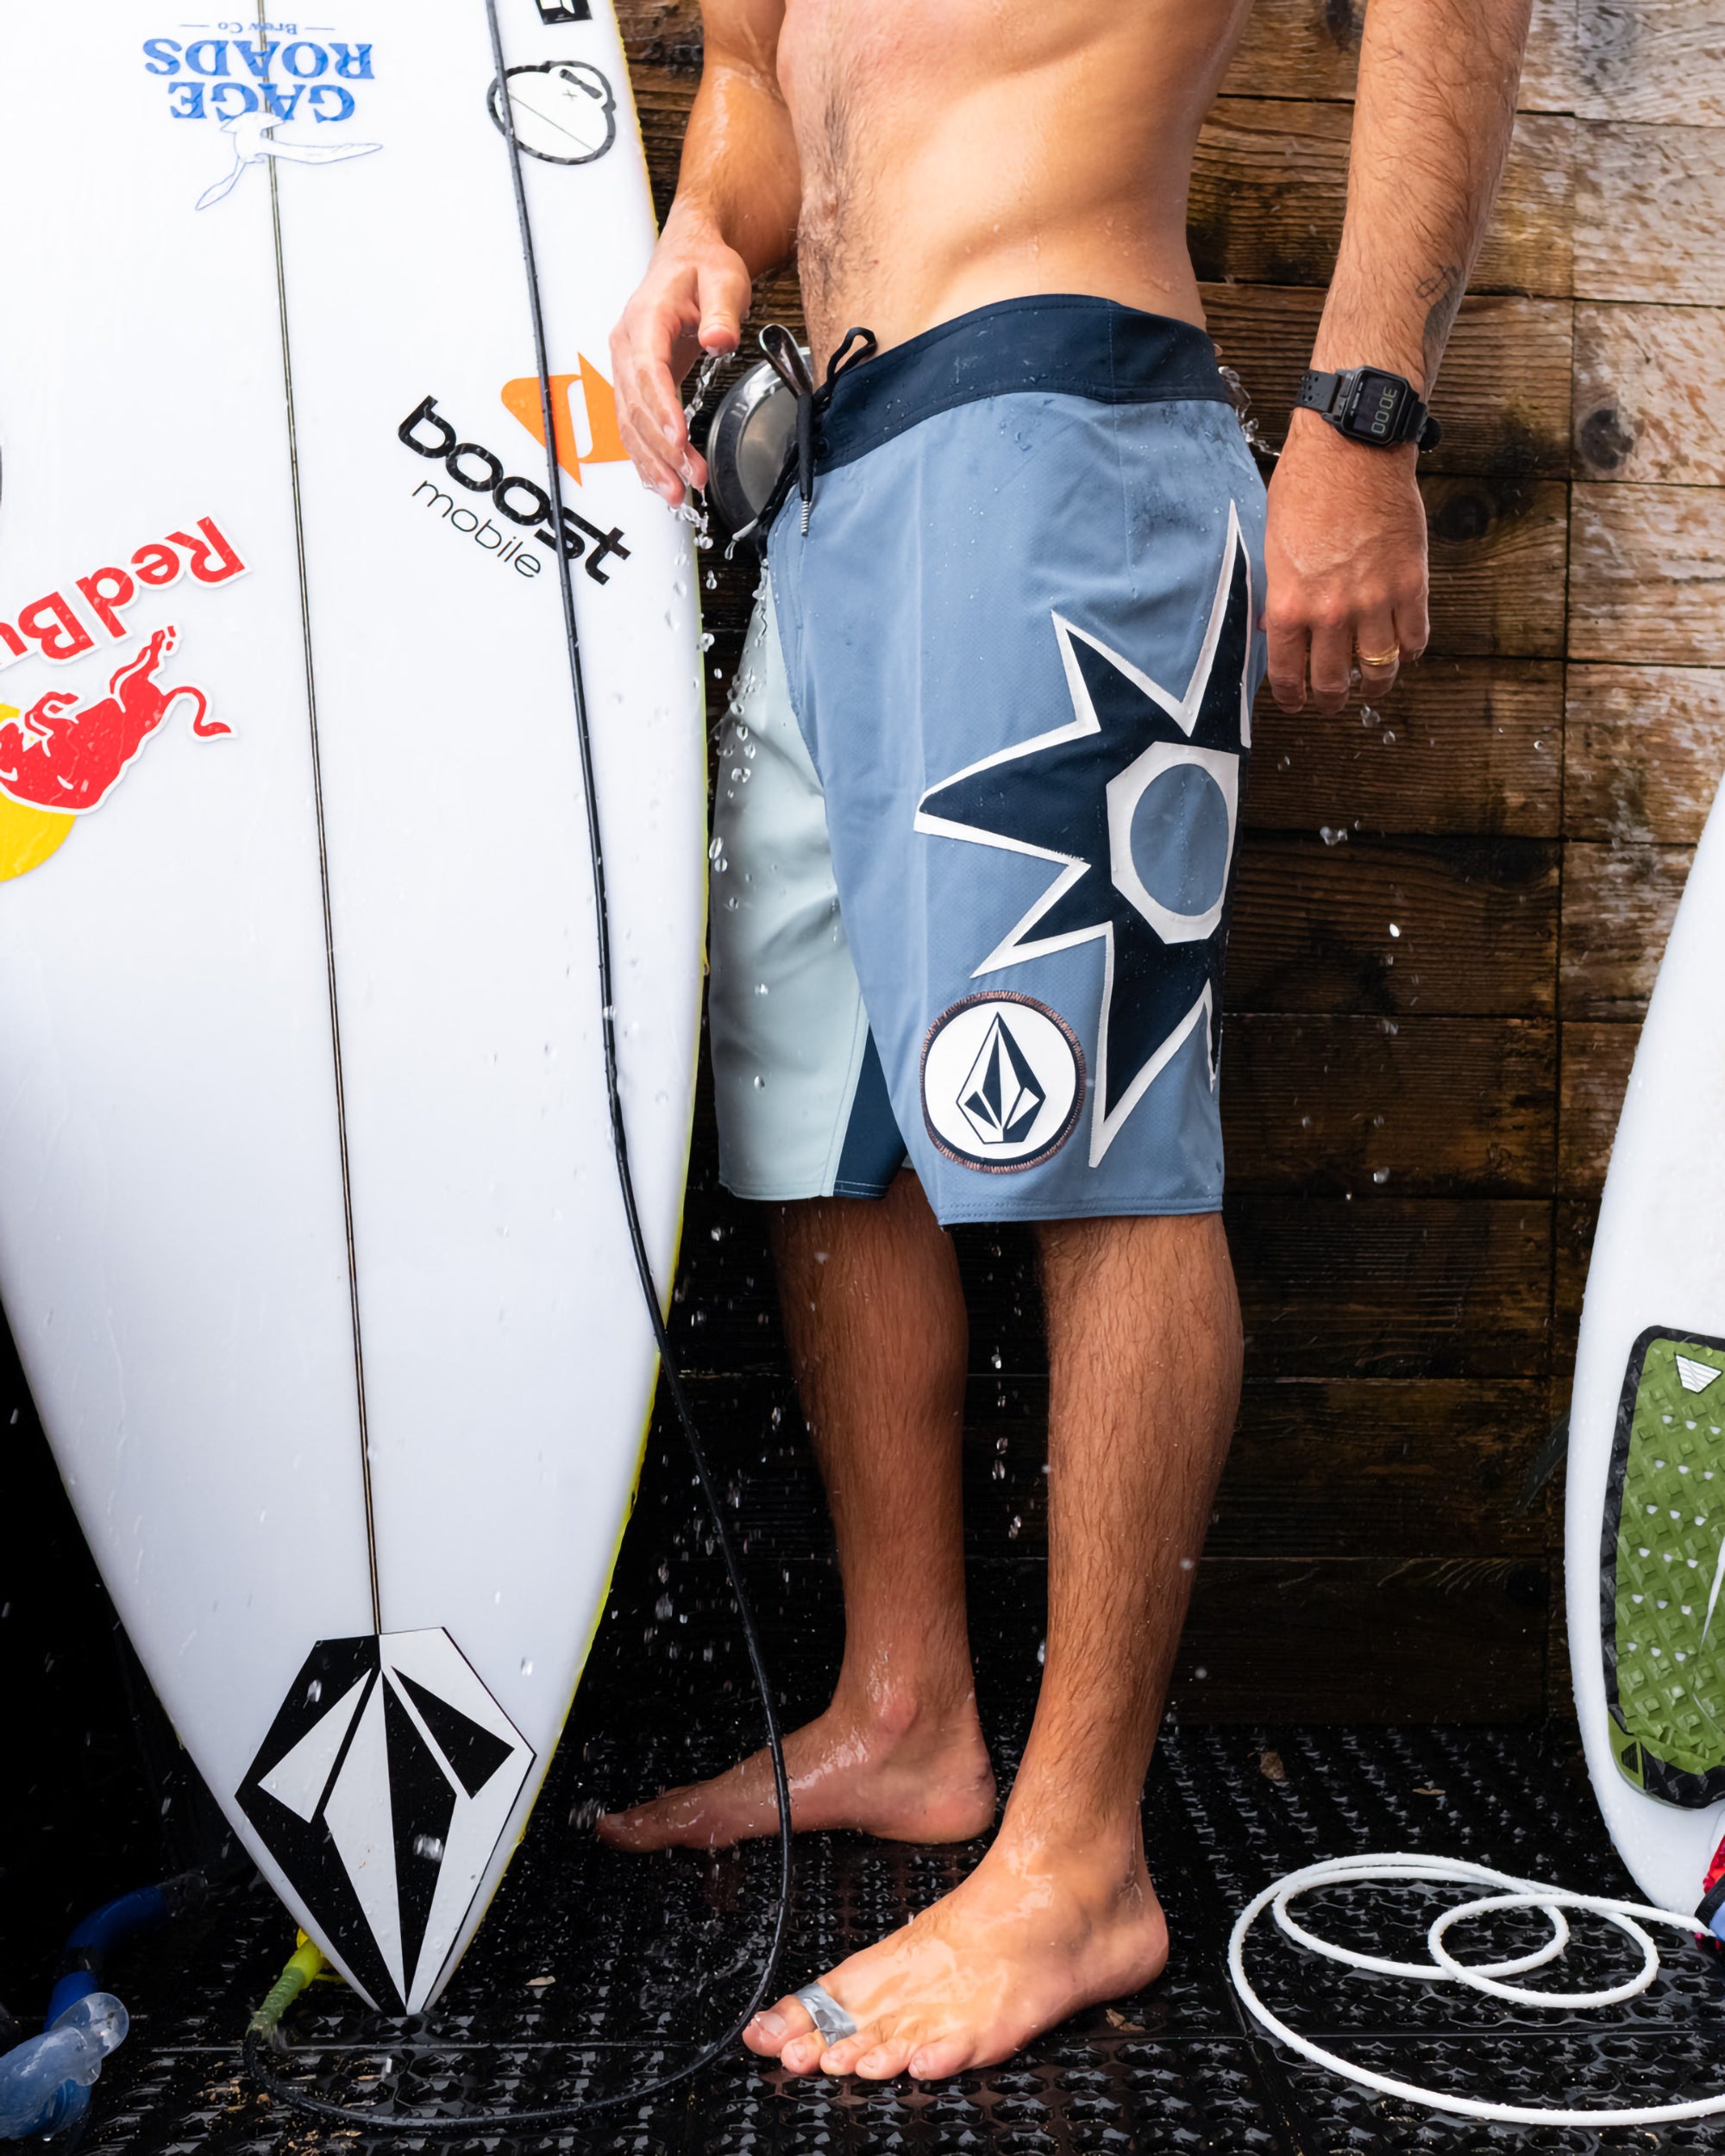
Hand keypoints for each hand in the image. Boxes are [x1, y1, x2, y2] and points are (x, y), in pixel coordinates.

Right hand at [609, 215, 752, 508]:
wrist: (689, 259)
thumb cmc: (704, 268)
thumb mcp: (723, 279)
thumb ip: (722, 311)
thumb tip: (719, 339)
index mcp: (646, 319)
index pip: (648, 370)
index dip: (661, 408)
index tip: (678, 438)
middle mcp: (627, 345)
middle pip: (637, 406)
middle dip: (661, 449)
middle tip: (688, 480)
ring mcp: (627, 367)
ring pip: (630, 423)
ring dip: (651, 462)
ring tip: (676, 495)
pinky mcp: (636, 383)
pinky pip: (634, 425)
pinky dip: (646, 457)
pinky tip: (662, 481)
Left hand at [1263, 412, 1429, 712]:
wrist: (1354, 450)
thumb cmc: (1306, 488)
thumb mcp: (1273, 546)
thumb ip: (1279, 593)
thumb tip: (1274, 628)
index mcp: (1289, 604)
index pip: (1287, 672)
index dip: (1290, 697)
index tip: (1294, 703)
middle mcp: (1331, 612)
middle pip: (1333, 681)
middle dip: (1329, 700)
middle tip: (1331, 703)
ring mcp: (1375, 600)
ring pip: (1380, 668)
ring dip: (1375, 684)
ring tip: (1371, 686)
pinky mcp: (1412, 583)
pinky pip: (1415, 637)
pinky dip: (1409, 651)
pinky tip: (1402, 650)